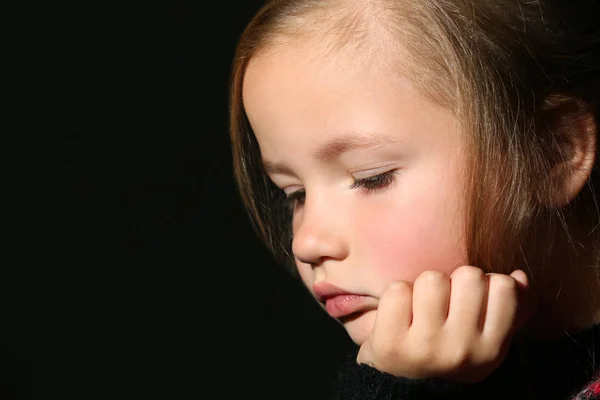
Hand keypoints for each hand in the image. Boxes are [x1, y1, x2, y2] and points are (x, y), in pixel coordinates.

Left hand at [356, 266, 535, 382]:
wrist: (402, 389)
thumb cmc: (446, 353)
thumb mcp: (484, 341)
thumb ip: (510, 310)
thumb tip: (520, 277)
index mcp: (491, 349)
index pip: (504, 286)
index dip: (484, 285)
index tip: (470, 302)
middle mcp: (462, 349)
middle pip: (469, 275)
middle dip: (453, 281)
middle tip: (442, 304)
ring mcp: (426, 346)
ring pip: (432, 279)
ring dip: (423, 286)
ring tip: (420, 309)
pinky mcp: (391, 342)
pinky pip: (398, 290)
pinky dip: (396, 295)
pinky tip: (398, 315)